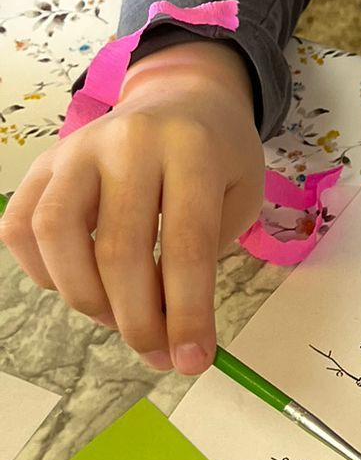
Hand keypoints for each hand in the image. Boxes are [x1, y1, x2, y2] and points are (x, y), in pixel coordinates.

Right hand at [0, 41, 264, 375]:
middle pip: (120, 250)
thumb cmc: (218, 157)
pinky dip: (44, 271)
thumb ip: (206, 258)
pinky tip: (79, 284)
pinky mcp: (44, 162)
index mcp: (191, 149)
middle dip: (139, 321)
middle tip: (159, 356)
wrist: (183, 98)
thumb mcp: (239, 198)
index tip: (193, 362)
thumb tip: (169, 333)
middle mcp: (128, 142)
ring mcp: (77, 148)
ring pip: (58, 237)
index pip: (185, 244)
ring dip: (86, 298)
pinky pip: (22, 228)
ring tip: (119, 320)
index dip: (187, 312)